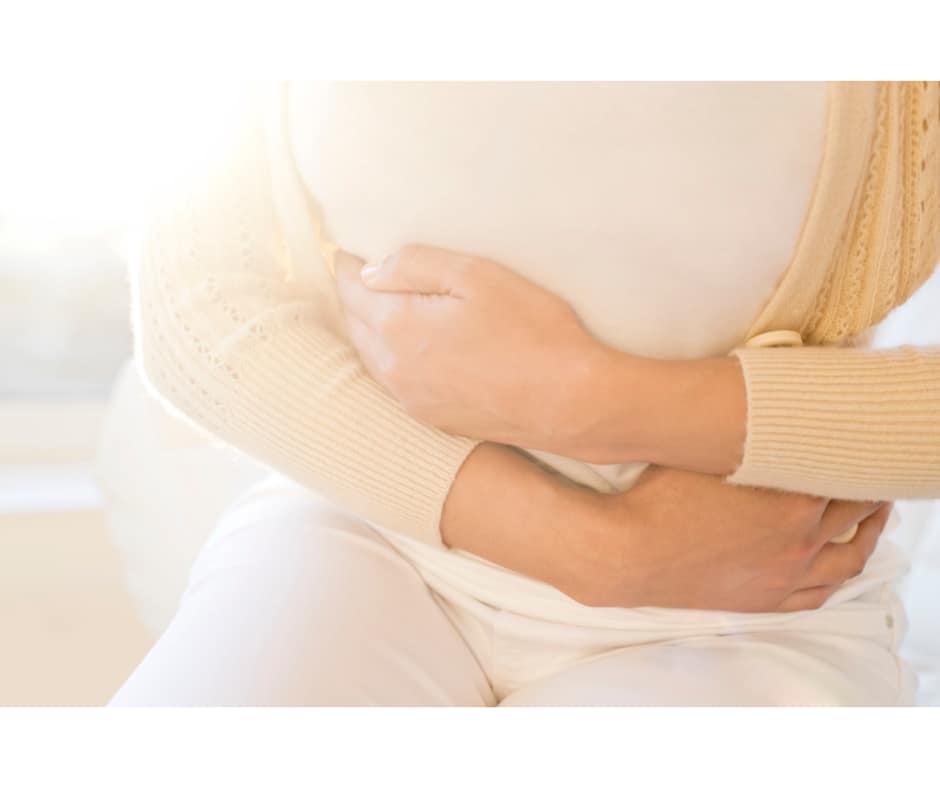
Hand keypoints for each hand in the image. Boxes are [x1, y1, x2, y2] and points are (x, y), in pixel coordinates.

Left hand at [334, 244, 605, 448]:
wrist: (568, 400)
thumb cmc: (531, 329)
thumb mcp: (475, 275)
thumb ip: (414, 265)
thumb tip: (369, 271)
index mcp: (397, 327)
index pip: (352, 289)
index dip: (347, 266)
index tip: (347, 251)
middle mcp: (393, 368)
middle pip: (354, 323)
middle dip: (354, 296)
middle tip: (363, 274)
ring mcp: (411, 398)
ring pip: (370, 356)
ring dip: (369, 330)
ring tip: (381, 306)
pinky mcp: (432, 418)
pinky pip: (392, 382)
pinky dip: (389, 359)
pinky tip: (408, 348)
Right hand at [564, 465, 891, 612]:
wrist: (629, 552)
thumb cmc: (659, 498)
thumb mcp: (707, 455)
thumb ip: (750, 441)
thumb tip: (769, 418)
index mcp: (792, 503)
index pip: (841, 475)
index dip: (846, 457)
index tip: (847, 443)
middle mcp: (799, 544)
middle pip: (853, 515)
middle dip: (866, 492)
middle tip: (868, 474)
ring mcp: (784, 577)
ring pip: (847, 561)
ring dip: (866, 537)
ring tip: (870, 519)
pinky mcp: (763, 600)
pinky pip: (817, 595)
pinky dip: (834, 579)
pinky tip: (833, 566)